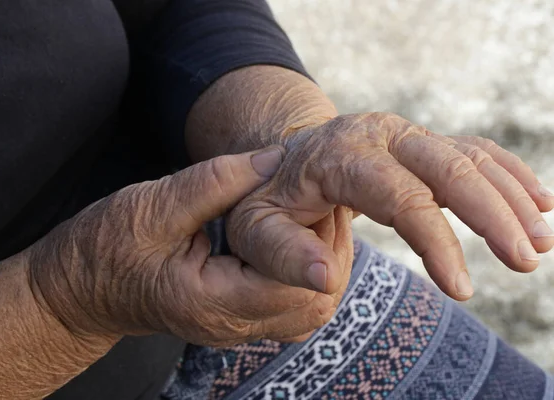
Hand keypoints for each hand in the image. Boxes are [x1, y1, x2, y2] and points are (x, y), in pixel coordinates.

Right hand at [28, 146, 341, 345]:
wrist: (80, 290)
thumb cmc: (106, 247)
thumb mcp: (153, 205)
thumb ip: (216, 182)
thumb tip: (275, 158)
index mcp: (212, 303)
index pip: (293, 283)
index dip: (317, 239)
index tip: (316, 196)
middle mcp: (232, 326)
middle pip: (314, 304)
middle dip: (329, 250)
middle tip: (322, 201)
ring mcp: (237, 327)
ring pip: (310, 309)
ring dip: (322, 261)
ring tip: (313, 215)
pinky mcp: (238, 316)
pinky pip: (292, 305)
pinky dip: (306, 270)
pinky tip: (297, 236)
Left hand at [226, 112, 553, 300]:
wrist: (284, 162)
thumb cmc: (269, 200)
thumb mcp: (256, 228)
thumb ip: (281, 252)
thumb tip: (323, 279)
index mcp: (340, 155)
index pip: (400, 197)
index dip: (436, 241)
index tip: (461, 289)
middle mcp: (379, 135)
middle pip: (448, 167)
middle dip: (492, 215)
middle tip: (525, 261)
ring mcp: (404, 134)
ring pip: (469, 157)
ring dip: (510, 196)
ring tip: (539, 242)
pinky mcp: (420, 141)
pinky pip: (474, 150)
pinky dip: (509, 174)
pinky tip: (539, 201)